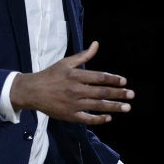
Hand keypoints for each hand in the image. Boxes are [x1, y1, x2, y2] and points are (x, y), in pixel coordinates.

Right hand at [10, 41, 133, 124]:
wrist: (31, 91)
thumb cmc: (50, 75)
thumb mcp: (66, 63)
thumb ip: (83, 56)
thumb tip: (96, 44)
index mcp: (76, 76)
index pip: (99, 77)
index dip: (113, 79)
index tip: (124, 82)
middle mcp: (76, 90)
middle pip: (101, 92)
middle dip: (118, 93)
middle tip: (131, 94)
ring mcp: (73, 104)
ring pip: (97, 106)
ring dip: (113, 107)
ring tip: (126, 107)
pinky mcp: (69, 115)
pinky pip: (86, 119)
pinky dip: (98, 119)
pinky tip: (108, 118)